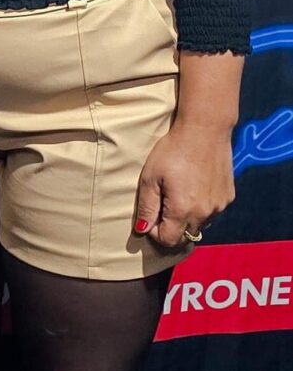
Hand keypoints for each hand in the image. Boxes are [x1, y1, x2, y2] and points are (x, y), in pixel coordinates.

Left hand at [134, 121, 235, 249]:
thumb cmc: (173, 151)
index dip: (155, 232)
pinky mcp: (228, 197)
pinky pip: (212, 213)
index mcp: (183, 210)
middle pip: (185, 237)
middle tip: (164, 205)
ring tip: (180, 193)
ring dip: (188, 218)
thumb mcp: (151, 177)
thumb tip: (143, 230)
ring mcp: (219, 206)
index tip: (152, 215)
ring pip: (200, 226)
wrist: (205, 130)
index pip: (168, 240)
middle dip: (172, 228)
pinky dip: (202, 208)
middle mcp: (204, 213)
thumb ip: (147, 207)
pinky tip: (196, 187)